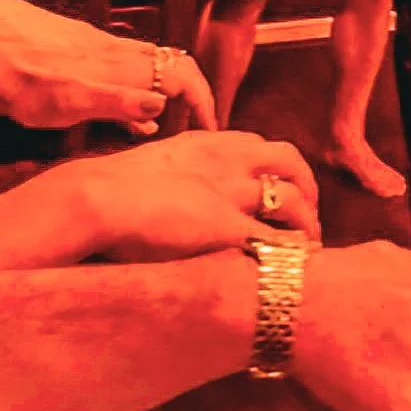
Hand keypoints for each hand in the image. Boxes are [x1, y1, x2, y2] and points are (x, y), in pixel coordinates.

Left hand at [0, 0, 217, 130]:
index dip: (201, 97)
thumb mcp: (68, 103)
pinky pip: (130, 75)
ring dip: (173, 93)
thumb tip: (161, 103)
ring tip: (180, 125)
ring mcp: (99, 55)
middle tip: (203, 125)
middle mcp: (115, 54)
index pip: (179, 72)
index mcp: (117, 65)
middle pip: (173, 64)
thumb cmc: (22, 86)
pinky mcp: (85, 60)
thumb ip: (115, 104)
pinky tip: (140, 117)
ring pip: (152, 68)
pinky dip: (147, 94)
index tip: (211, 126)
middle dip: (195, 92)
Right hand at [56, 130, 319, 261]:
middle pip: (288, 160)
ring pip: (294, 199)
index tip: (277, 185)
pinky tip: (295, 267)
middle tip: (307, 209)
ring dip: (308, 221)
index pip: (260, 144)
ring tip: (308, 243)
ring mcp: (233, 193)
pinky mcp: (231, 229)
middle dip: (306, 183)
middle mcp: (229, 161)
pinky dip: (294, 253)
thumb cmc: (113, 187)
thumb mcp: (155, 162)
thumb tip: (175, 186)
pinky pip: (279, 241)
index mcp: (209, 143)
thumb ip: (177, 169)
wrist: (101, 197)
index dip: (276, 166)